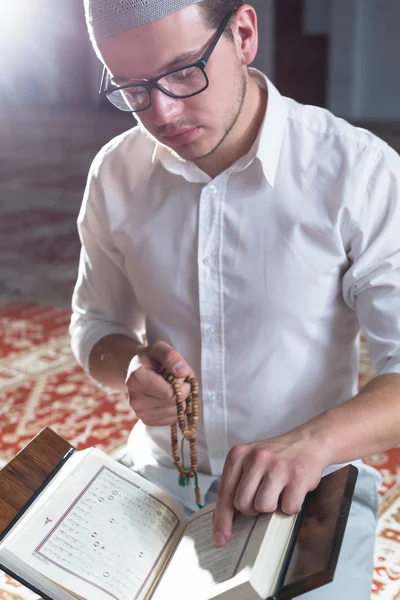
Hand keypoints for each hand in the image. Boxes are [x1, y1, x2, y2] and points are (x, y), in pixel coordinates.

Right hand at [126, 341, 193, 426]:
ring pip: (175, 412)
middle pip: (173, 403)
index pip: (170, 392)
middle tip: (178, 380)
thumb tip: (183, 372)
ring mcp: (140, 412)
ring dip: (181, 400)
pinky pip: (172, 419)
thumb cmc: (151, 358)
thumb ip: (171, 356)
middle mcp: (135, 399)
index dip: (183, 383)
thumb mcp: (160, 348)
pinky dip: (176, 409)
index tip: (181, 374)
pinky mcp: (147, 420)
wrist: (138, 370)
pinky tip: (169, 398)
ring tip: (172, 387)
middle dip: (183, 391)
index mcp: (137, 379)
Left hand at [212, 430, 329, 546]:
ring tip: (278, 492)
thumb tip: (219, 521)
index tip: (220, 539)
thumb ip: (233, 487)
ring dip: (272, 507)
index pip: (224, 493)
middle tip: (262, 497)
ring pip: (263, 507)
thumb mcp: (249, 463)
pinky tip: (292, 491)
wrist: (307, 442)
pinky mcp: (298, 476)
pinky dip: (291, 505)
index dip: (222, 519)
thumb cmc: (275, 458)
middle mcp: (256, 458)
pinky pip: (288, 508)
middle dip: (252, 508)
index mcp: (238, 455)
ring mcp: (277, 466)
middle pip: (242, 504)